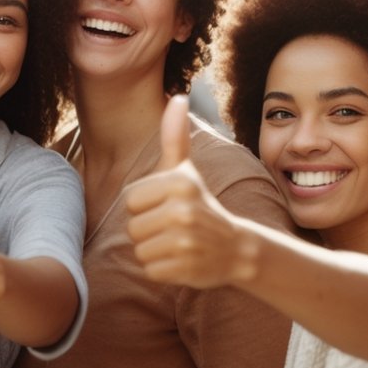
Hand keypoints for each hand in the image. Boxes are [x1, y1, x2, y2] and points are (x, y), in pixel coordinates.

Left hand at [125, 95, 257, 287]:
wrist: (236, 248)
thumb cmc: (200, 204)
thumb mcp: (186, 170)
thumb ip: (174, 135)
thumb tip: (177, 96)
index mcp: (179, 182)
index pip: (130, 200)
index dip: (145, 206)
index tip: (168, 206)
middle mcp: (183, 210)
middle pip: (132, 227)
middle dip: (148, 231)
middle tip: (174, 228)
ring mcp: (186, 241)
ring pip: (139, 250)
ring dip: (154, 251)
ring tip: (177, 243)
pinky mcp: (185, 268)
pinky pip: (150, 271)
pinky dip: (162, 270)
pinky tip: (182, 260)